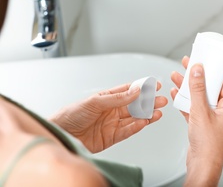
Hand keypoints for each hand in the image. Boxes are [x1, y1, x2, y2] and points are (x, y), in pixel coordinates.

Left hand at [50, 82, 167, 152]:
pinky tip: (146, 122)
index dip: (142, 87)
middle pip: (135, 105)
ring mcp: (113, 123)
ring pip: (134, 118)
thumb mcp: (95, 102)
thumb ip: (117, 98)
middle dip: (149, 102)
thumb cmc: (71, 115)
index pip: (129, 90)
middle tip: (161, 100)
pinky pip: (128, 131)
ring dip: (147, 115)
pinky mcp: (112, 137)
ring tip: (158, 112)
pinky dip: (138, 126)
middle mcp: (112, 110)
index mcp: (107, 98)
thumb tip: (135, 91)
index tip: (155, 85)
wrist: (61, 135)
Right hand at [170, 56, 222, 185]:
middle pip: (210, 86)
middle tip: (189, 62)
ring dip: (188, 86)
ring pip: (199, 96)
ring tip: (177, 75)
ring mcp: (211, 116)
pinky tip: (176, 93)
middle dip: (198, 75)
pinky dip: (184, 100)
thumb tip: (198, 71)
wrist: (202, 166)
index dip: (215, 68)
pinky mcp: (201, 122)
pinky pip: (192, 106)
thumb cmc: (209, 146)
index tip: (206, 58)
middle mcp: (221, 110)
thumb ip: (198, 90)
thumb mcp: (201, 112)